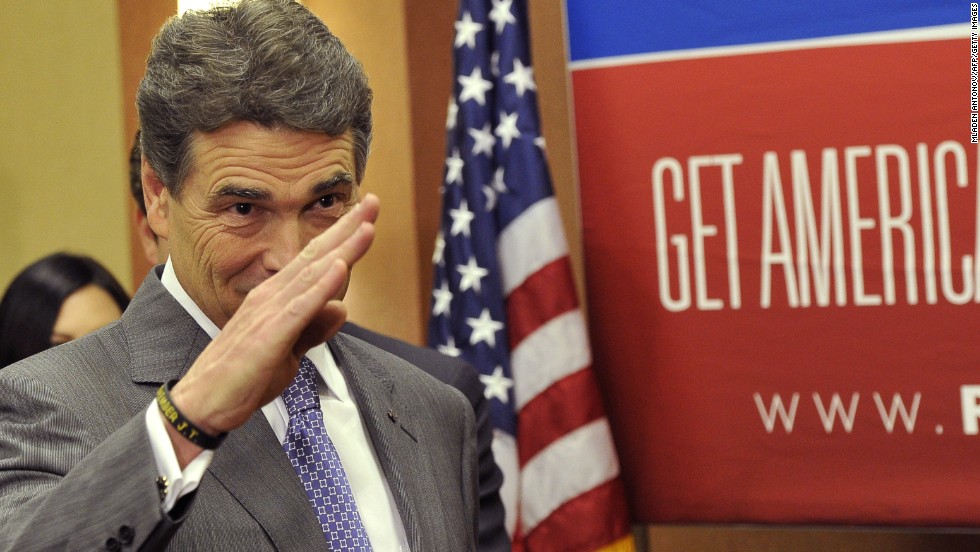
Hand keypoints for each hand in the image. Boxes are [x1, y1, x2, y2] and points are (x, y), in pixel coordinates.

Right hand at [166, 194, 379, 460]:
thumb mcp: (289, 351)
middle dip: (347, 229)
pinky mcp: (269, 336)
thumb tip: (341, 308)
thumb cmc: (244, 377)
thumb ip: (314, 329)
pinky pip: (299, 307)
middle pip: (317, 256)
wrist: (204, 403)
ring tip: (365, 225)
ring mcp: (269, 313)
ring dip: (341, 249)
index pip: (316, 261)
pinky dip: (321, 287)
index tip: (366, 216)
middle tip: (372, 201)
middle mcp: (272, 296)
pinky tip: (339, 267)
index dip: (343, 237)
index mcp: (277, 298)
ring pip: (312, 275)